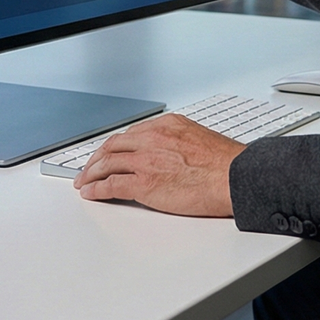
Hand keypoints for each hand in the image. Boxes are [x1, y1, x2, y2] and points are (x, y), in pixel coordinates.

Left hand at [72, 114, 244, 216]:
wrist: (235, 178)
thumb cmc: (226, 165)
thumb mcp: (200, 140)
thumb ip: (180, 143)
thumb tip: (174, 156)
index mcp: (167, 125)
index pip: (131, 134)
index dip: (115, 146)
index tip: (109, 154)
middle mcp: (153, 138)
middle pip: (113, 145)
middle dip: (97, 158)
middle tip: (89, 168)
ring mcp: (146, 159)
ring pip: (107, 163)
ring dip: (91, 173)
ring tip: (84, 183)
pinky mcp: (143, 182)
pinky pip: (111, 184)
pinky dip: (97, 189)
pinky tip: (92, 193)